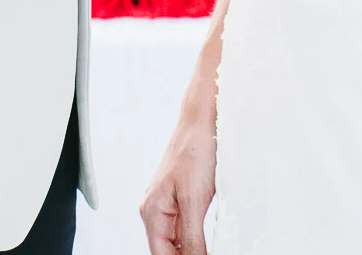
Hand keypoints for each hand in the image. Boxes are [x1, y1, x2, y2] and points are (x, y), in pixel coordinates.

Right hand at [141, 104, 216, 254]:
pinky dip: (197, 239)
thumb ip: (191, 237)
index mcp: (151, 211)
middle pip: (168, 250)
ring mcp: (169, 203)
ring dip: (192, 250)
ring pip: (178, 241)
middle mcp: (156, 209)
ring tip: (209, 250)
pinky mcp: (182, 198)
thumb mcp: (194, 200)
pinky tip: (210, 243)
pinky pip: (186, 228)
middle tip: (207, 254)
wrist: (203, 120)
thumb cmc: (195, 150)